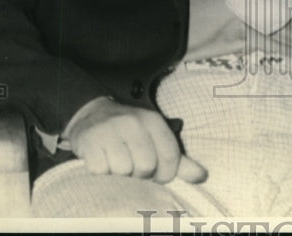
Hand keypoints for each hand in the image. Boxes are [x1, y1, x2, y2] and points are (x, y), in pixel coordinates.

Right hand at [66, 98, 206, 183]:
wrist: (93, 114)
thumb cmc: (131, 133)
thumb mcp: (156, 139)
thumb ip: (179, 160)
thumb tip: (202, 176)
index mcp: (153, 121)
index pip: (170, 156)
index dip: (166, 174)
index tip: (158, 176)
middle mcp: (133, 122)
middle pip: (146, 166)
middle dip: (141, 175)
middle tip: (134, 168)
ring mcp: (110, 130)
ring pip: (123, 170)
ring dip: (120, 175)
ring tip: (117, 163)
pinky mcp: (90, 141)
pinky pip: (100, 171)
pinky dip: (101, 172)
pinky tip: (102, 160)